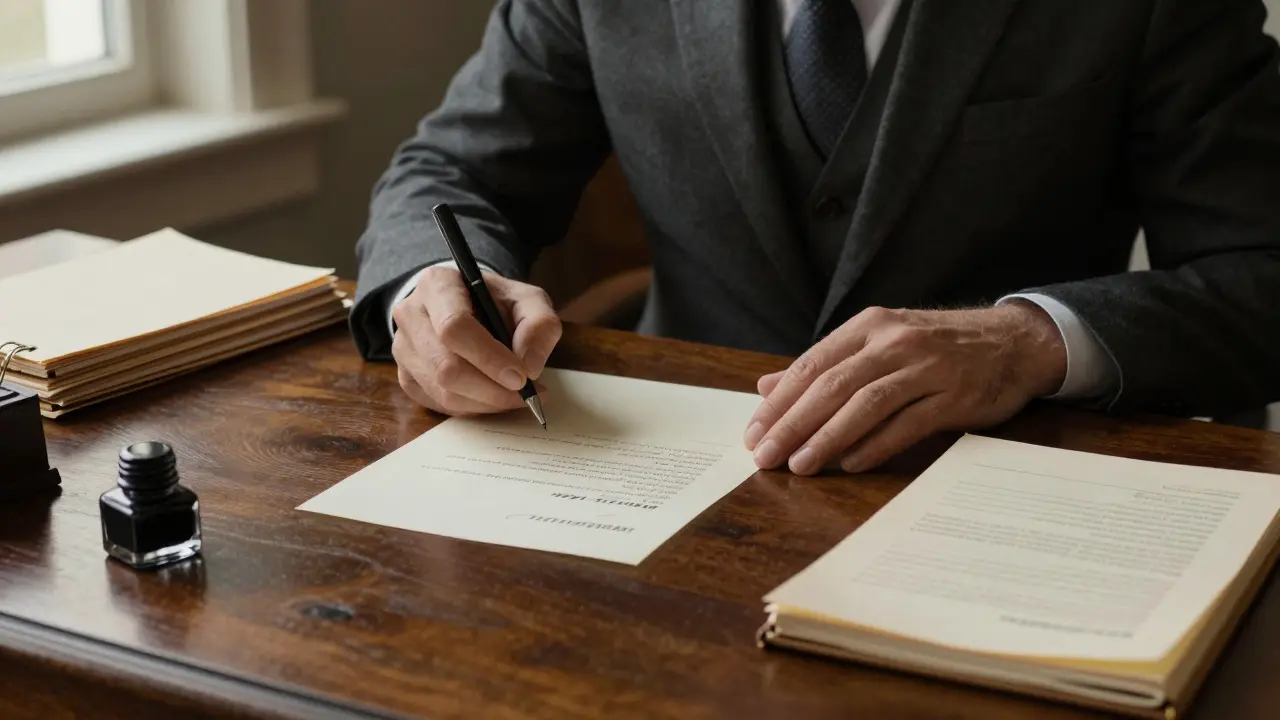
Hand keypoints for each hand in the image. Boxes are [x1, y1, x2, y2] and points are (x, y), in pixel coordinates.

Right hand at [391, 266, 561, 414]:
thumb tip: (529, 366)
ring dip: (485, 402)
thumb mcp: (528, 300)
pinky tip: (491, 397)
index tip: (521, 377)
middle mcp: (410, 314)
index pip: (454, 327)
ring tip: (514, 396)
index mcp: (437, 285)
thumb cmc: (496, 302)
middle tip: (525, 394)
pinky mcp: (405, 375)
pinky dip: (471, 408)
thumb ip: (539, 325)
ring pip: (442, 391)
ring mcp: (403, 348)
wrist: (468, 306)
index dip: (489, 358)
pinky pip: (437, 404)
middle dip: (491, 389)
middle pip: (445, 366)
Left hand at [745, 303, 1066, 474]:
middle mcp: (895, 342)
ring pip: (866, 404)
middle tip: (765, 456)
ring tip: (800, 466)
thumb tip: (766, 387)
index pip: (812, 365)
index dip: (779, 402)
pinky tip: (851, 464)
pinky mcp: (956, 396)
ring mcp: (927, 368)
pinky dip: (876, 445)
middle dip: (793, 424)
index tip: (753, 434)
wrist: (1014, 341)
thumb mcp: (879, 344)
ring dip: (828, 438)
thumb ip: (825, 366)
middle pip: (832, 386)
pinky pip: (908, 424)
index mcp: (870, 327)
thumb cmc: (936, 347)